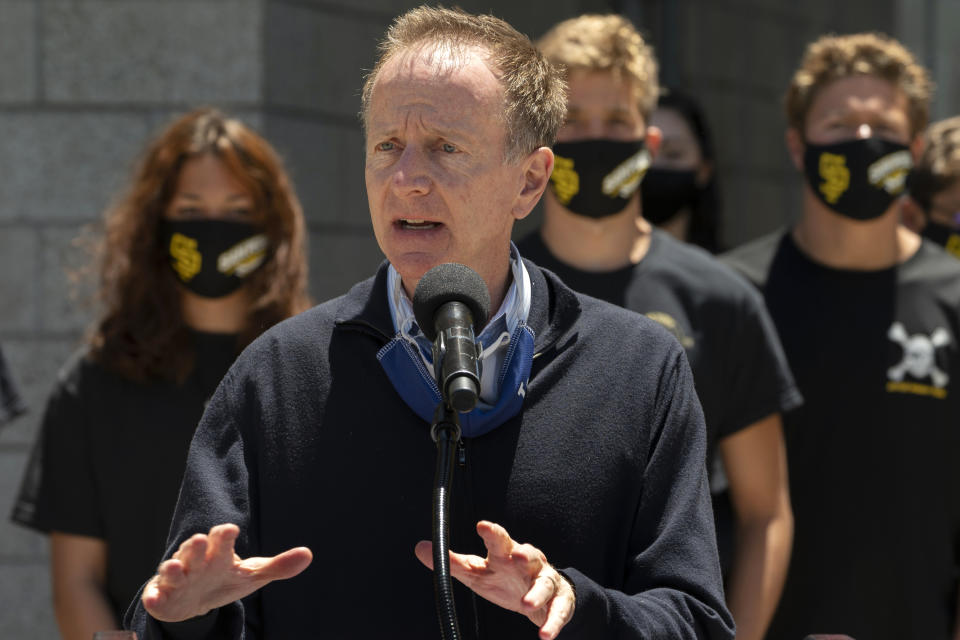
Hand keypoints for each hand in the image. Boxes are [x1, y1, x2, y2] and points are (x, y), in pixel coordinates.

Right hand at [142, 523, 312, 622]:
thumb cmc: (224, 580)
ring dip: (172, 568)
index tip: (231, 529)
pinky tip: (154, 600)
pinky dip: (154, 599)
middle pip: (194, 551)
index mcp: (218, 554)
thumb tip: (308, 554)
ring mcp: (177, 579)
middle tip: (200, 540)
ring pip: (172, 570)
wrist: (193, 602)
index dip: (224, 535)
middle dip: (196, 546)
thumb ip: (278, 565)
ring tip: (174, 566)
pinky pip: (155, 598)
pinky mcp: (162, 597)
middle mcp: (195, 562)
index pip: (221, 540)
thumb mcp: (252, 575)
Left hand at [415, 520, 574, 639]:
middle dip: (524, 553)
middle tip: (517, 555)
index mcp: (506, 554)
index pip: (499, 540)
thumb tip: (420, 548)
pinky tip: (545, 635)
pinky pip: (557, 610)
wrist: (539, 596)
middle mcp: (528, 563)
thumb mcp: (476, 572)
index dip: (492, 532)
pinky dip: (552, 622)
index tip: (482, 526)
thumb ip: (451, 562)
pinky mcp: (558, 601)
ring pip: (544, 583)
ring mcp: (545, 581)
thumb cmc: (504, 579)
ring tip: (526, 604)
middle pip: (528, 554)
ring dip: (537, 593)